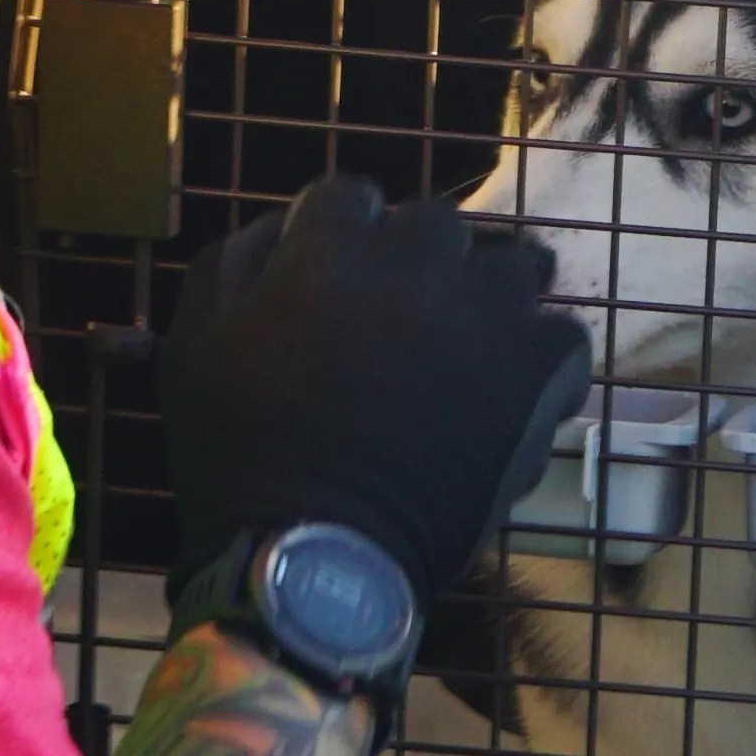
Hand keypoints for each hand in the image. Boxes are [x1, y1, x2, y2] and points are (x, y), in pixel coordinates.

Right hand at [160, 172, 591, 595]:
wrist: (317, 558)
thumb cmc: (239, 455)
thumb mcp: (194, 347)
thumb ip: (232, 263)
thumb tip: (281, 226)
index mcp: (332, 246)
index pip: (347, 197)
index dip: (336, 242)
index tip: (330, 287)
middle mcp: (419, 260)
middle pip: (431, 224)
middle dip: (413, 263)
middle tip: (395, 327)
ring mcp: (488, 312)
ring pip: (509, 266)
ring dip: (486, 297)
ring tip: (465, 352)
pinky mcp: (539, 372)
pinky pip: (561, 334)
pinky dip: (538, 356)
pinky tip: (508, 391)